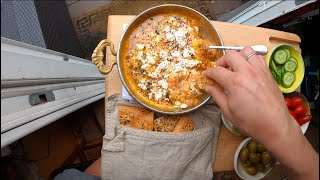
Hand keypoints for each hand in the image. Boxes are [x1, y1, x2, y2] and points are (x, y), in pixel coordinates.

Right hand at [204, 47, 318, 178]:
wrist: (275, 125)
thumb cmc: (251, 122)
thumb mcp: (228, 112)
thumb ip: (217, 96)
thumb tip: (208, 87)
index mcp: (234, 82)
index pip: (217, 71)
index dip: (209, 73)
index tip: (206, 76)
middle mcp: (247, 72)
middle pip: (230, 55)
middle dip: (222, 61)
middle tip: (220, 71)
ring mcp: (259, 70)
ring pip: (246, 51)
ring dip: (237, 56)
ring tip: (235, 67)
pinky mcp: (268, 72)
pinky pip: (258, 57)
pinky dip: (250, 59)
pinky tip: (247, 69)